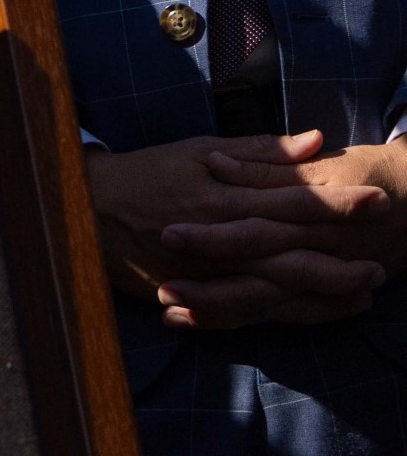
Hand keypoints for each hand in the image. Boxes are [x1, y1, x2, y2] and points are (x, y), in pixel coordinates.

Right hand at [86, 130, 388, 327]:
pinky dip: (282, 314)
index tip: (376, 198)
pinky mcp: (191, 292)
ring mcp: (204, 271)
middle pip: (288, 253)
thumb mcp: (195, 150)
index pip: (289, 199)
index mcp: (219, 196)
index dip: (334, 202)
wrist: (79, 210)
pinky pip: (243, 310)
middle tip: (383, 265)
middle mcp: (216, 237)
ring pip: (272, 289)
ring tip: (363, 295)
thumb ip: (257, 151)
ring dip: (320, 294)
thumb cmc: (143, 175)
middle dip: (338, 261)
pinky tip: (314, 313)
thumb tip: (312, 142)